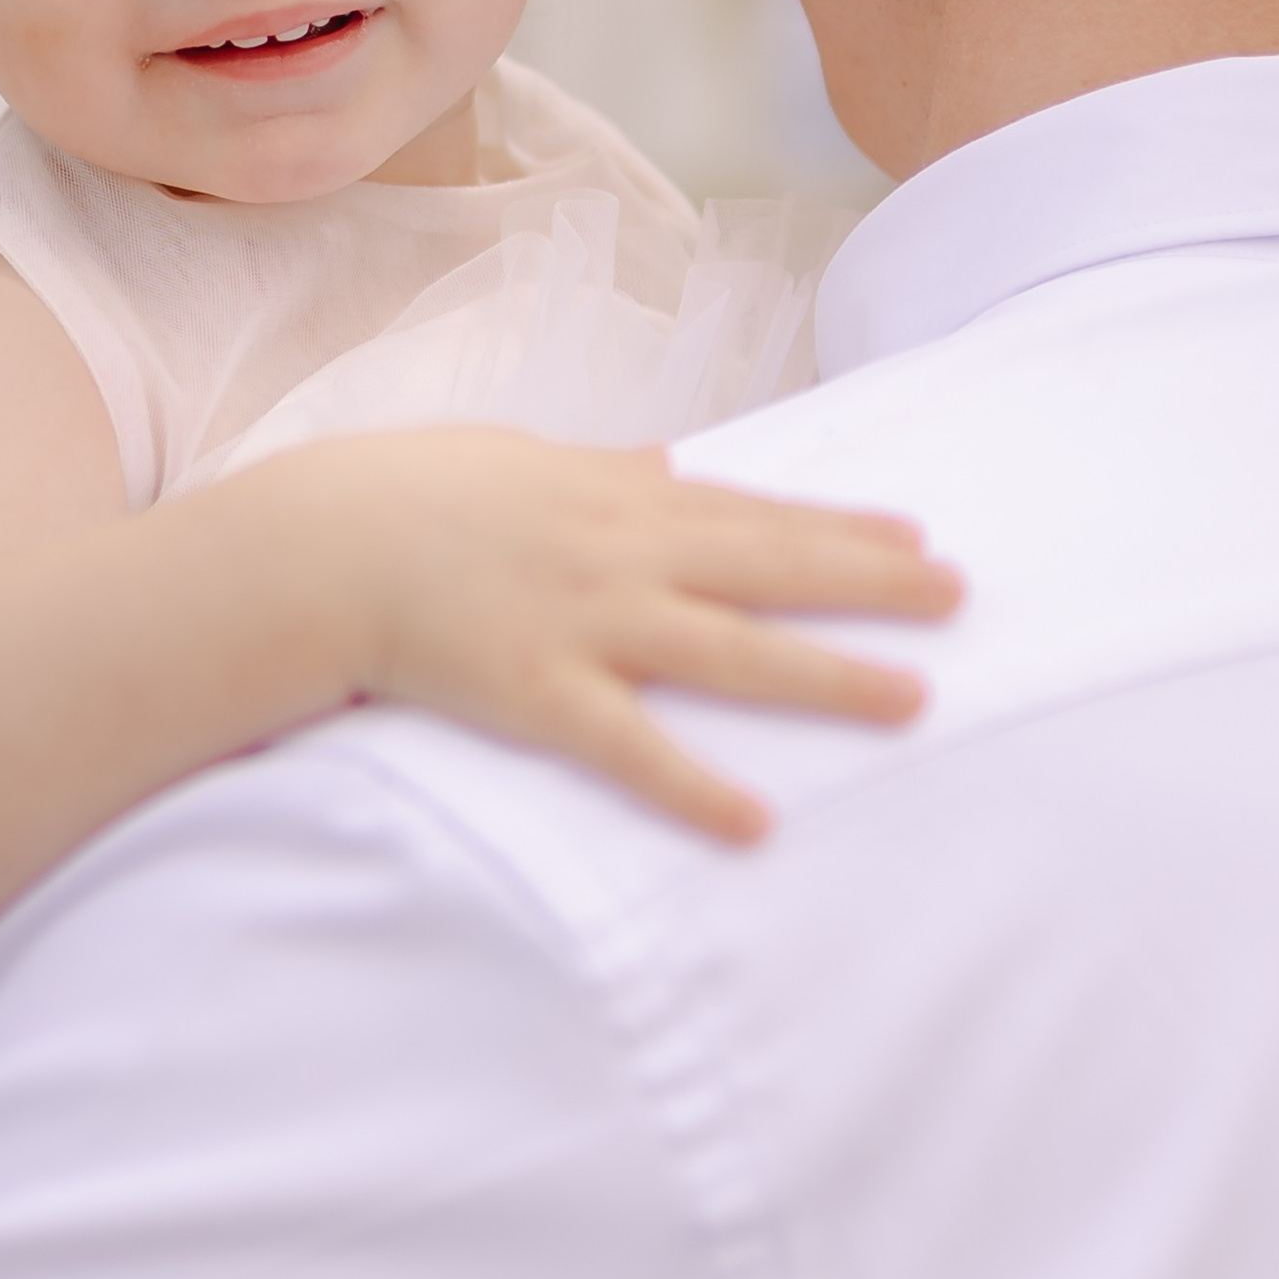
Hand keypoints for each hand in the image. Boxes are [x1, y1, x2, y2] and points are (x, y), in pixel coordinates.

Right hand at [269, 428, 961, 843]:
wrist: (318, 545)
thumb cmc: (410, 496)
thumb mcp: (522, 459)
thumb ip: (607, 466)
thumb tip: (670, 457)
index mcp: (618, 495)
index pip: (754, 510)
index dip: (843, 525)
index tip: (921, 538)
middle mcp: (621, 552)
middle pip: (769, 567)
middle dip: (871, 583)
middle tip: (961, 598)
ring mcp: (585, 622)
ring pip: (729, 652)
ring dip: (825, 678)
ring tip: (910, 702)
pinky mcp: (538, 694)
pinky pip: (629, 750)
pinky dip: (693, 787)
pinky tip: (757, 822)